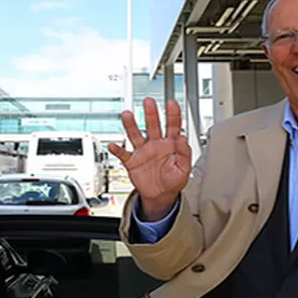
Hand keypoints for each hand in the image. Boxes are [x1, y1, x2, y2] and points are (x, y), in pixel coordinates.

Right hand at [108, 97, 191, 221]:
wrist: (160, 195)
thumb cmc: (173, 180)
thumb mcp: (184, 169)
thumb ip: (184, 153)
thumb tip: (183, 138)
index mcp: (170, 144)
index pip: (173, 126)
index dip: (173, 114)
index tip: (172, 104)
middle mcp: (155, 144)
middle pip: (153, 125)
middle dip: (151, 113)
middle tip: (149, 102)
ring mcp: (143, 151)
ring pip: (136, 135)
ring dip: (131, 125)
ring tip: (127, 115)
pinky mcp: (132, 161)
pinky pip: (123, 154)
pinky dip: (118, 150)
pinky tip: (113, 145)